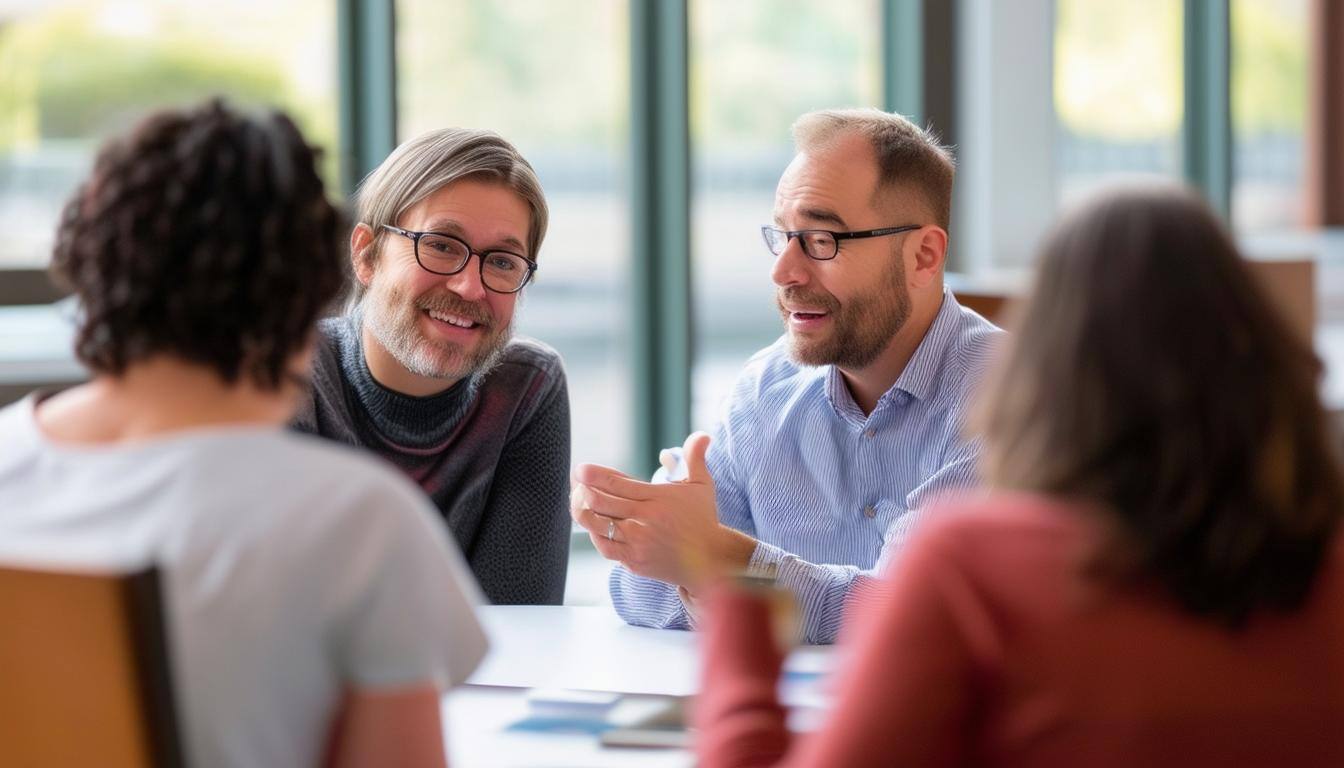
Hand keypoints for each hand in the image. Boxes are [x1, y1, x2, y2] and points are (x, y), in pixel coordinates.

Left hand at [570, 432, 755, 588]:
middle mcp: (644, 520)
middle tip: (577, 482)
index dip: (594, 475)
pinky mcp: (634, 561)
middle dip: (583, 490)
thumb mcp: (702, 484)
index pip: (617, 483)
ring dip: (582, 511)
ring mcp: (638, 542)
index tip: (581, 469)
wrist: (710, 560)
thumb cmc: (703, 518)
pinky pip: (605, 547)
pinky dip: (594, 535)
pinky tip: (593, 525)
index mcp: (657, 498)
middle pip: (601, 502)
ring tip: (578, 501)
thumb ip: (695, 457)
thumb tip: (702, 435)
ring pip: (598, 525)